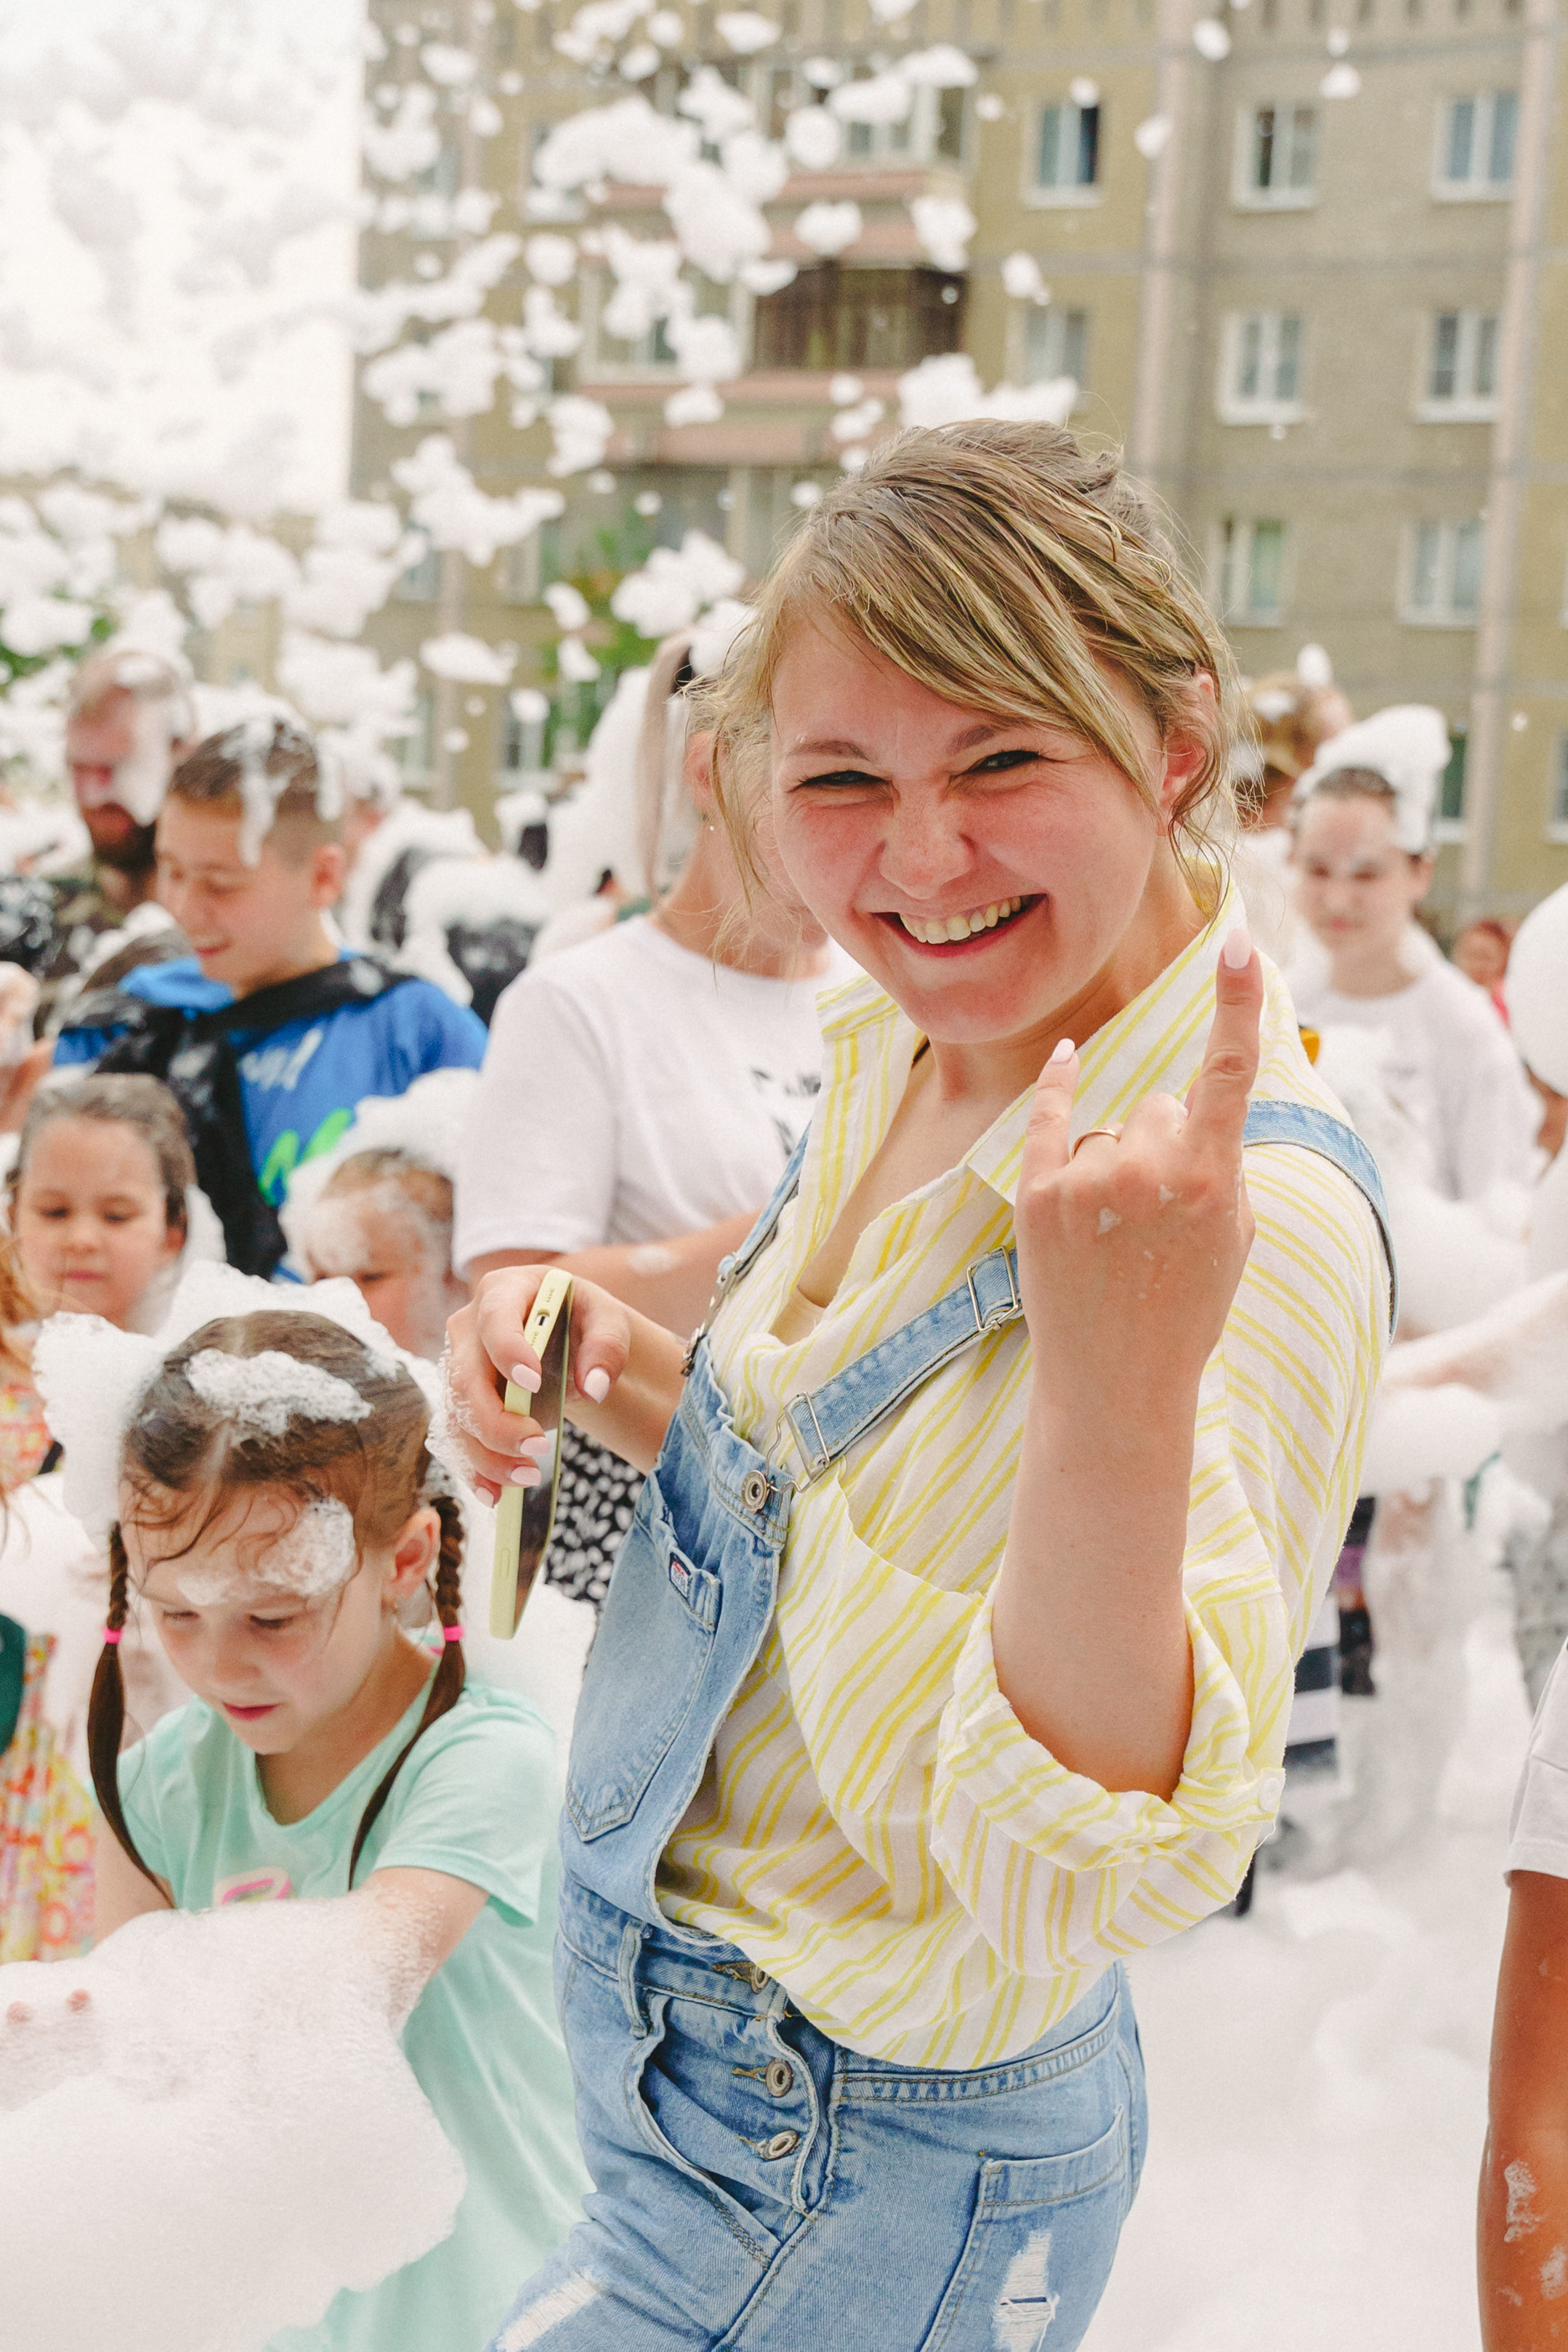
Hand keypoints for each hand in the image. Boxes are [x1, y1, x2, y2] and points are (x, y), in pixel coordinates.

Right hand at [444, 1266, 632, 1503]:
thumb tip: (595, 1386)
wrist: (567, 1337)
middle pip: (465, 1378)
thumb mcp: (607, 1320)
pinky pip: (459, 1440)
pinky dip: (476, 1470)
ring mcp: (458, 1367)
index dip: (506, 1350)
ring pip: (458, 1417)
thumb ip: (607, 1345)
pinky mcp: (461, 1403)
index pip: (494, 1318)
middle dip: (497, 1420)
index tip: (532, 1381)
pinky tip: (496, 1496)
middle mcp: (468, 1328)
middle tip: (538, 1445)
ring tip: (529, 1476)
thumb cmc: (583, 1320)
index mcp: (503, 1291)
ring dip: (489, 1453)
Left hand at [1016, 928, 1262, 1420]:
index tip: (1241, 940)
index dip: (1238, 1001)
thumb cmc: (1185, 1311)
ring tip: (1115, 1238)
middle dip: (1164, 1142)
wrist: (1116, 1385)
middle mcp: (1149, 1170)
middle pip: (1161, 1107)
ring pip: (1112, 1129)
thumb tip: (1195, 1104)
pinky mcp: (1037, 1197)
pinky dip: (1060, 1089)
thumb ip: (1221, 1164)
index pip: (1230, 1071)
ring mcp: (1088, 1182)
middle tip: (1158, 1216)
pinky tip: (1069, 1057)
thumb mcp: (1232, 1239)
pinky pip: (1051, 1119)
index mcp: (1211, 1179)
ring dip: (1115, 1163)